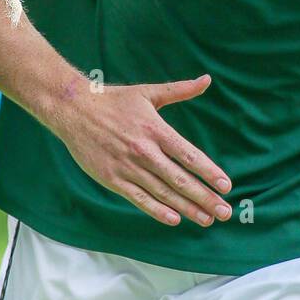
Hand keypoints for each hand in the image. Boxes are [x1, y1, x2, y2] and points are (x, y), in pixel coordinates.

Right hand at [56, 73, 231, 228]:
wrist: (73, 110)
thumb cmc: (113, 100)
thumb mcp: (148, 92)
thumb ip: (180, 90)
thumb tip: (206, 80)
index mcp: (155, 130)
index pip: (189, 155)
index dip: (209, 172)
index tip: (226, 186)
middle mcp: (144, 151)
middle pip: (180, 179)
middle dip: (205, 197)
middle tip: (224, 212)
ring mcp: (127, 167)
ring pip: (163, 193)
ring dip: (187, 208)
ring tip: (207, 219)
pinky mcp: (112, 179)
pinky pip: (139, 199)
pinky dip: (157, 211)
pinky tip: (175, 219)